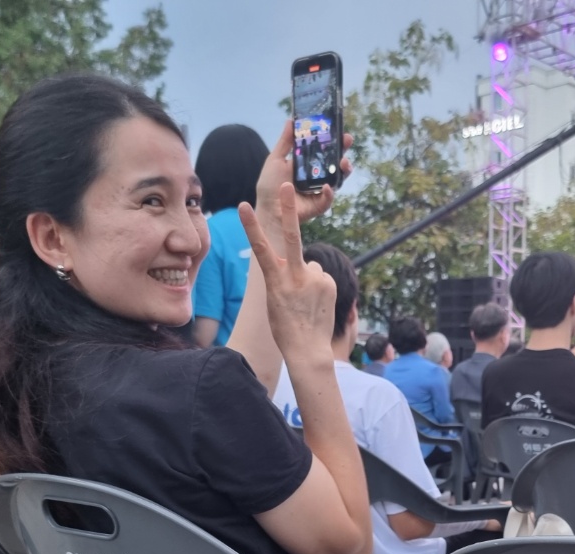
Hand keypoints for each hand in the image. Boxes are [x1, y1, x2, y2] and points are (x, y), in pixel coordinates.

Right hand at [240, 184, 335, 365]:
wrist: (307, 349)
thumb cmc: (285, 327)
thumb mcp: (275, 299)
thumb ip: (287, 275)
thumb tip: (307, 260)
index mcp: (275, 282)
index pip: (261, 248)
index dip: (251, 226)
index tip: (244, 205)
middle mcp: (296, 277)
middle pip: (292, 237)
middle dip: (288, 209)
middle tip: (286, 184)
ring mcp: (315, 279)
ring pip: (309, 265)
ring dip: (307, 277)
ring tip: (305, 301)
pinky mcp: (329, 283)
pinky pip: (320, 275)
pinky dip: (318, 284)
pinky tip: (316, 302)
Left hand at [254, 121, 353, 244]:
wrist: (266, 208)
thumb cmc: (269, 186)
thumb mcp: (276, 159)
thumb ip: (285, 141)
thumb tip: (290, 120)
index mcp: (308, 165)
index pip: (324, 151)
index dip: (333, 140)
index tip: (338, 129)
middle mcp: (317, 178)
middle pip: (335, 163)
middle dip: (343, 151)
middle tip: (347, 140)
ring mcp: (319, 192)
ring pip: (338, 180)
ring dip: (343, 170)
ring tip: (344, 163)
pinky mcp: (318, 206)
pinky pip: (328, 199)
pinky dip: (330, 193)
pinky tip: (327, 186)